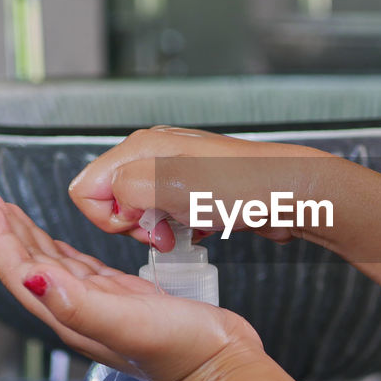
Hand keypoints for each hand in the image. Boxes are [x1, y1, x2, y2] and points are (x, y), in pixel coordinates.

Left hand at [0, 187, 264, 380]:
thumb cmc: (180, 351)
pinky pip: (83, 271)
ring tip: (10, 212)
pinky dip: (65, 251)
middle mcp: (79, 312)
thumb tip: (32, 278)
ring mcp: (102, 307)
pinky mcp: (125, 300)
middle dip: (5, 229)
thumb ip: (77, 303)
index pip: (20, 271)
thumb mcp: (126, 322)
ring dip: (29, 237)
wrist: (220, 367)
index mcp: (70, 316)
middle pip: (29, 265)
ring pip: (53, 266)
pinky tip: (59, 244)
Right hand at [67, 125, 334, 250]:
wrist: (292, 194)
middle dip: (132, 226)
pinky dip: (178, 232)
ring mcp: (176, 175)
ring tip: (184, 233)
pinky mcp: (195, 194)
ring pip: (140, 212)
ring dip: (156, 232)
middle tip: (163, 232)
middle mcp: (156, 157)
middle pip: (112, 200)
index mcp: (142, 148)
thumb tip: (108, 196)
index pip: (88, 186)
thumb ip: (124, 187)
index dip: (107, 215)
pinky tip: (199, 231)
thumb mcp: (171, 184)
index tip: (138, 225)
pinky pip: (168, 219)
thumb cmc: (244, 185)